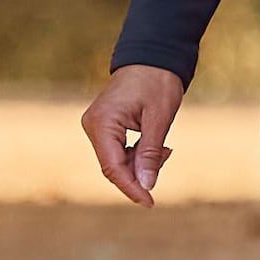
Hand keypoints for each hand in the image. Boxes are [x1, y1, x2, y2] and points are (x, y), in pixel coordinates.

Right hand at [83, 64, 185, 204]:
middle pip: (113, 166)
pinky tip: (157, 145)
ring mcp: (97, 126)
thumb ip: (149, 153)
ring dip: (141, 162)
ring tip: (164, 147)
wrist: (152, 56)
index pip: (113, 167)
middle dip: (139, 172)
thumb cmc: (157, 82)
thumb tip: (146, 185)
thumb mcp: (159, 119)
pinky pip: (118, 150)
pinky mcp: (104, 126)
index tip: (149, 202)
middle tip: (166, 156)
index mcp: (103, 123)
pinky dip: (137, 153)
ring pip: (117, 160)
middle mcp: (93, 125)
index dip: (131, 188)